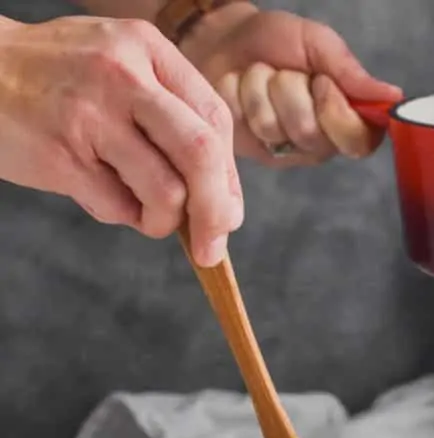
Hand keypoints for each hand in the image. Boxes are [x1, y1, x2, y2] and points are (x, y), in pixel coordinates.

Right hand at [0, 15, 242, 264]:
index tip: (228, 214)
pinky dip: (119, 215)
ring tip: (141, 213)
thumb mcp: (118, 66)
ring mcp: (91, 116)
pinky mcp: (62, 156)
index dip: (230, 178)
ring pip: (165, 193)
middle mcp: (123, 76)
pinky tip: (98, 192)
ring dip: (162, 222)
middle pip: (201, 155)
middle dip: (217, 213)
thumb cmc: (59, 80)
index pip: (214, 120)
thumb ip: (168, 114)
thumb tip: (220, 196)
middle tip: (212, 248)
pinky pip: (117, 209)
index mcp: (146, 49)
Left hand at [181, 6, 402, 165]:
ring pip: (275, 127)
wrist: (227, 40)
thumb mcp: (319, 44)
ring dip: (262, 88)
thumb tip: (394, 96)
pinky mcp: (252, 150)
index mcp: (345, 117)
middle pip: (310, 133)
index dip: (337, 112)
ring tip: (261, 78)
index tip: (322, 82)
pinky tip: (240, 91)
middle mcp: (319, 141)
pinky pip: (248, 125)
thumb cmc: (276, 41)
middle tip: (286, 74)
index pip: (360, 141)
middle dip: (292, 90)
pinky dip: (240, 95)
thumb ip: (352, 73)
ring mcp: (284, 149)